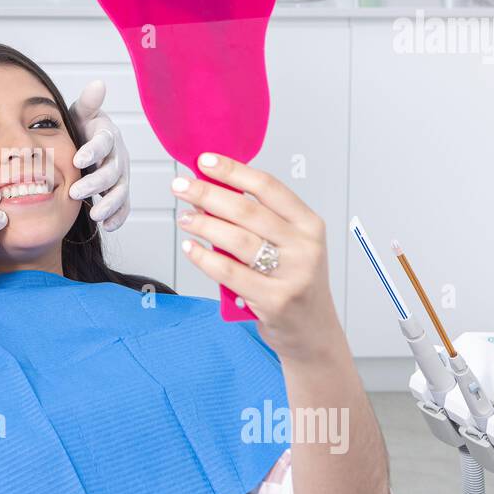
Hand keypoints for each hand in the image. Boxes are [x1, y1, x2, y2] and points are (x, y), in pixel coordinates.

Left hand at [68, 79, 130, 231]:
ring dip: (108, 204)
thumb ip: (88, 103)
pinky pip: (124, 206)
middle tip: (75, 193)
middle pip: (111, 171)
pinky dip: (118, 217)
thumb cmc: (82, 129)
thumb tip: (98, 84)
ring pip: (120, 191)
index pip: (103, 142)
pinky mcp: (120, 193)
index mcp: (107, 135)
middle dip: (95, 183)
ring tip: (94, 215)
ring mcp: (121, 176)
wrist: (88, 146)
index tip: (78, 160)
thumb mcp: (81, 114)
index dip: (92, 151)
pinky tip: (108, 226)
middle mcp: (118, 156)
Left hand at [172, 152, 343, 363]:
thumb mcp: (288, 246)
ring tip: (184, 218)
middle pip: (247, 210)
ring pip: (237, 240)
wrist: (313, 332)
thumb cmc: (294, 282)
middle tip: (181, 186)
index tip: (205, 161)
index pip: (268, 187)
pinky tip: (191, 248)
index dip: (233, 170)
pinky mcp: (274, 300)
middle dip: (208, 194)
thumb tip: (209, 192)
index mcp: (309, 225)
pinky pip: (229, 273)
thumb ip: (257, 221)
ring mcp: (291, 275)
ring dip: (204, 224)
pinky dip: (205, 258)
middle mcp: (304, 247)